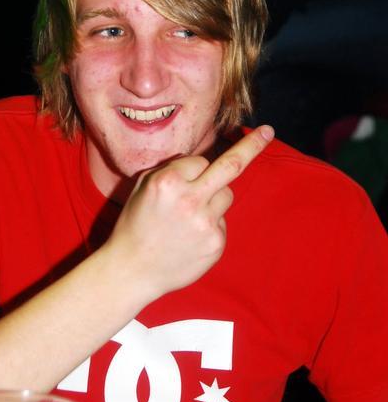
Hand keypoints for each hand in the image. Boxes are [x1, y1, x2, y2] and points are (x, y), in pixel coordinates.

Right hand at [109, 126, 273, 298]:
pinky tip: (189, 238)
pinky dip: (209, 225)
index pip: (199, 161)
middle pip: (231, 165)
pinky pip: (222, 221)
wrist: (132, 270)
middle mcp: (190, 200)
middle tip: (268, 131)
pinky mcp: (215, 243)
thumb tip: (201, 162)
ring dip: (213, 198)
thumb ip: (170, 169)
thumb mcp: (142, 187)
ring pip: (227, 195)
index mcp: (168, 182)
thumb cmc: (135, 224)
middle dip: (252, 146)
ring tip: (187, 219)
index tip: (189, 176)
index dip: (192, 170)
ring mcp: (205, 223)